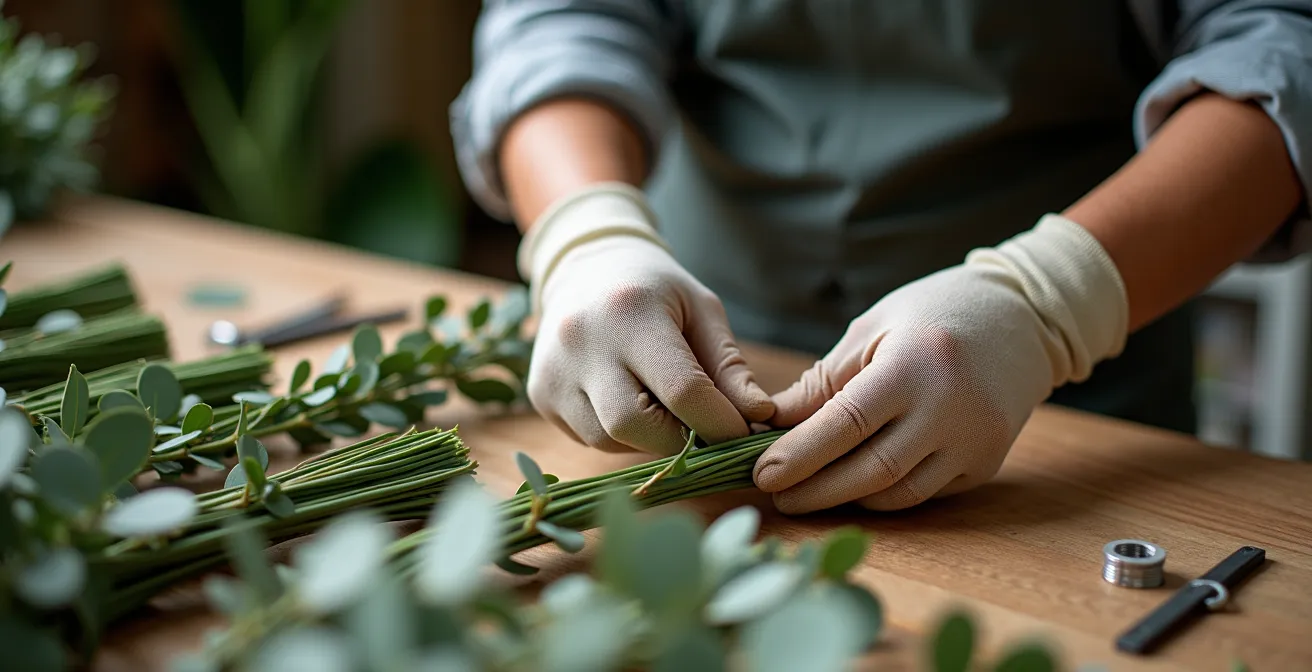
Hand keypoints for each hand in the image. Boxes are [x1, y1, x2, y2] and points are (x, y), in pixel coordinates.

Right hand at [520, 182, 773, 454]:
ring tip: (665, 408)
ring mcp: (553, 371)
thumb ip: (729, 365)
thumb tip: (758, 416)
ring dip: (649, 439)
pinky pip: (589, 436)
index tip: (744, 431)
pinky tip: (631, 401)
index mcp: (630, 311)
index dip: (721, 422)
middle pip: (636, 425)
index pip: (682, 390)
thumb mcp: (701, 310)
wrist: (586, 267)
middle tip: (705, 432)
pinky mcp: (540, 393)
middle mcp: (581, 342)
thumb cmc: (656, 289)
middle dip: (680, 441)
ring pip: (609, 439)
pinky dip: (620, 434)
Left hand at [755, 214, 1128, 513]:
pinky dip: (885, 494)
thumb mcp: (872, 330)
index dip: (800, 454)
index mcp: (914, 363)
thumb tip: (771, 424)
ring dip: (848, 499)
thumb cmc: (933, 313)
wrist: (1025, 316)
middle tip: (776, 495)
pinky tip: (855, 486)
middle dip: (816, 490)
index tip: (762, 474)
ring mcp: (976, 440)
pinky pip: (927, 492)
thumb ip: (824, 381)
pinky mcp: (988, 461)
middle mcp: (951, 408)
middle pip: (872, 470)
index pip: (846, 423)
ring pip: (900, 492)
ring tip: (808, 492)